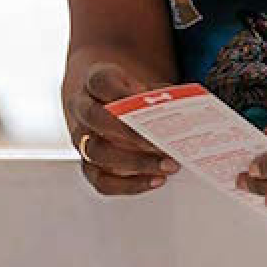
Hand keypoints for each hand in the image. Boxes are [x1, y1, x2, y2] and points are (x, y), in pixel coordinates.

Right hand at [64, 61, 178, 195]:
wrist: (103, 101)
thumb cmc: (128, 92)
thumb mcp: (141, 81)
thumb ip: (157, 93)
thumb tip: (184, 111)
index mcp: (95, 81)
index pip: (101, 82)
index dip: (122, 92)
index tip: (146, 98)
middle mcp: (83, 110)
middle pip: (97, 120)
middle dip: (131, 133)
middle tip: (162, 142)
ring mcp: (82, 139)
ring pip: (97, 154)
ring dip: (135, 163)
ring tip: (167, 166)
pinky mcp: (89, 165)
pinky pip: (102, 181)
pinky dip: (129, 185)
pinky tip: (155, 180)